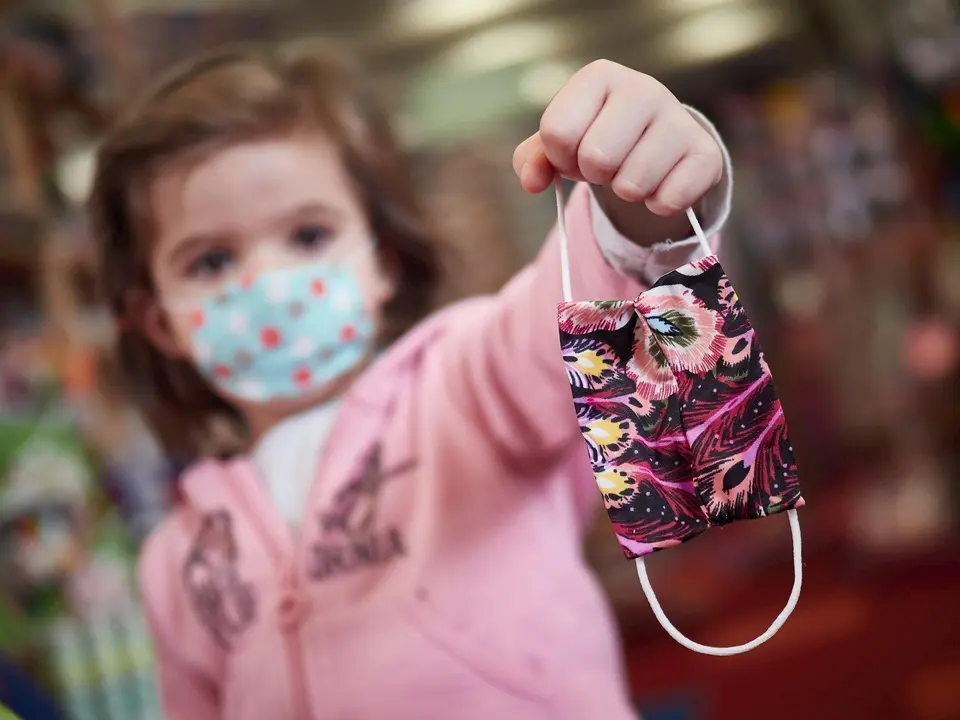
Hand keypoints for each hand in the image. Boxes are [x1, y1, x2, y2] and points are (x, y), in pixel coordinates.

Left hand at [512, 60, 722, 216]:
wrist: (656, 143)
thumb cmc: (598, 137)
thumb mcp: (560, 144)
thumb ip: (532, 159)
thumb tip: (533, 181)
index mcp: (599, 77)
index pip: (557, 132)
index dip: (560, 157)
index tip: (573, 153)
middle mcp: (643, 88)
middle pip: (596, 159)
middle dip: (595, 175)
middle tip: (607, 165)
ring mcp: (679, 119)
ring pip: (632, 185)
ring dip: (626, 192)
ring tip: (633, 172)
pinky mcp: (706, 154)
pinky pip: (668, 200)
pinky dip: (657, 205)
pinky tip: (661, 185)